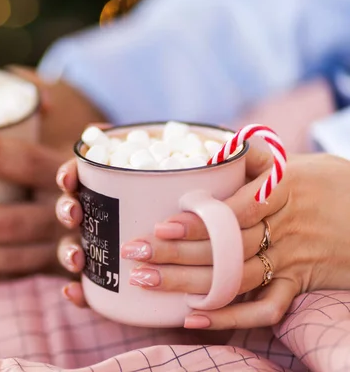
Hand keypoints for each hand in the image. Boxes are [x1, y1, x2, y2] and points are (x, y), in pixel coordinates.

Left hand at [0, 67, 104, 275]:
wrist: (135, 187)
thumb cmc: (91, 145)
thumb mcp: (79, 115)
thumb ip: (44, 95)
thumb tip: (5, 77)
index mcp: (70, 169)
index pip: (27, 162)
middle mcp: (69, 210)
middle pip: (14, 221)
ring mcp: (68, 244)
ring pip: (14, 258)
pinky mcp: (64, 266)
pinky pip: (23, 275)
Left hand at [149, 151, 349, 329]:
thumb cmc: (331, 184)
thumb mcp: (298, 163)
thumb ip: (255, 158)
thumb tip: (214, 149)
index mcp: (284, 191)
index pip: (237, 210)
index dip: (200, 221)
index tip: (162, 225)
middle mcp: (286, 228)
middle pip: (226, 247)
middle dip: (176, 253)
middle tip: (134, 254)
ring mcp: (292, 260)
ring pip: (236, 277)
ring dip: (188, 283)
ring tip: (146, 281)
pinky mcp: (299, 284)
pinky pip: (267, 308)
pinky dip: (232, 316)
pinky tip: (194, 316)